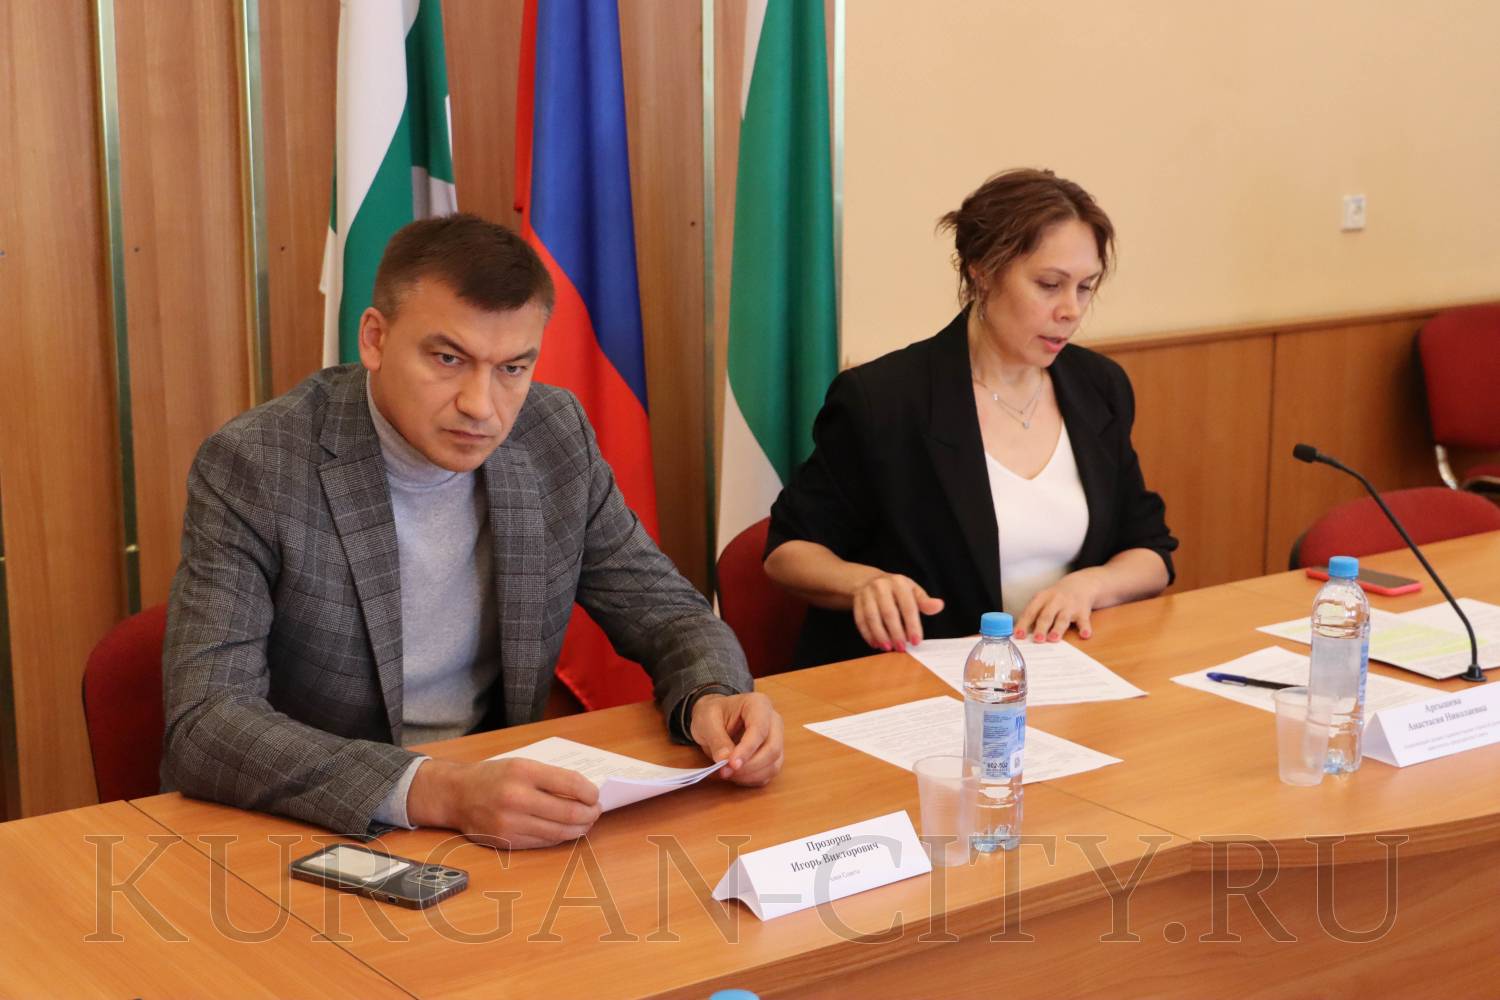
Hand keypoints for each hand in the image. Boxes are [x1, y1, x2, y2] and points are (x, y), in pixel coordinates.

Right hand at [407, 757, 600, 849]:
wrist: (456, 795)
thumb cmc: (493, 776)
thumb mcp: (522, 765)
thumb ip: (551, 777)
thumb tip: (585, 793)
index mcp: (523, 772)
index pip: (570, 784)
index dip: (590, 793)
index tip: (595, 795)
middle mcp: (516, 798)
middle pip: (569, 813)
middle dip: (590, 814)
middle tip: (595, 811)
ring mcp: (510, 823)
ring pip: (559, 832)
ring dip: (579, 829)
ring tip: (585, 823)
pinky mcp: (507, 841)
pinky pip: (544, 842)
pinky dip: (559, 837)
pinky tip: (565, 830)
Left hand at [689, 692, 783, 785]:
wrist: (716, 716)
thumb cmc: (713, 714)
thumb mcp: (707, 721)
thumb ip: (717, 740)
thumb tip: (725, 760)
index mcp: (759, 704)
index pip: (760, 729)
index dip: (747, 749)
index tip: (731, 764)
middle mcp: (773, 721)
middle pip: (772, 749)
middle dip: (749, 766)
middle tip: (725, 772)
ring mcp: (776, 739)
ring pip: (773, 764)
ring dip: (750, 775)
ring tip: (728, 773)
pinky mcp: (773, 756)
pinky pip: (769, 773)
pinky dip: (753, 779)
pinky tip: (736, 776)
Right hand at [851, 572, 943, 650]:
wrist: (869, 580)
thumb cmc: (896, 590)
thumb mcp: (912, 591)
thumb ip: (925, 601)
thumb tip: (939, 606)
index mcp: (899, 582)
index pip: (908, 606)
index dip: (913, 625)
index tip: (916, 641)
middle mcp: (881, 586)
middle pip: (889, 613)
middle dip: (896, 633)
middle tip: (901, 648)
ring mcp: (866, 594)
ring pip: (872, 617)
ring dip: (880, 635)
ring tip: (888, 648)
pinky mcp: (856, 602)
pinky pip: (860, 620)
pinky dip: (867, 634)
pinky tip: (875, 644)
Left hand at [1015, 568, 1106, 641]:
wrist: (1080, 585)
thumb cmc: (1056, 598)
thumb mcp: (1042, 600)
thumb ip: (1034, 616)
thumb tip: (1021, 635)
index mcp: (1042, 599)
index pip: (1030, 612)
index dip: (1023, 624)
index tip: (1018, 635)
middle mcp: (1055, 601)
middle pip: (1046, 615)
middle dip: (1041, 627)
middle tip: (1037, 639)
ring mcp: (1069, 606)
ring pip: (1063, 618)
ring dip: (1058, 629)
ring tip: (1054, 638)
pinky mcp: (1083, 611)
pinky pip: (1084, 621)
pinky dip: (1085, 628)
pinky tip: (1084, 635)